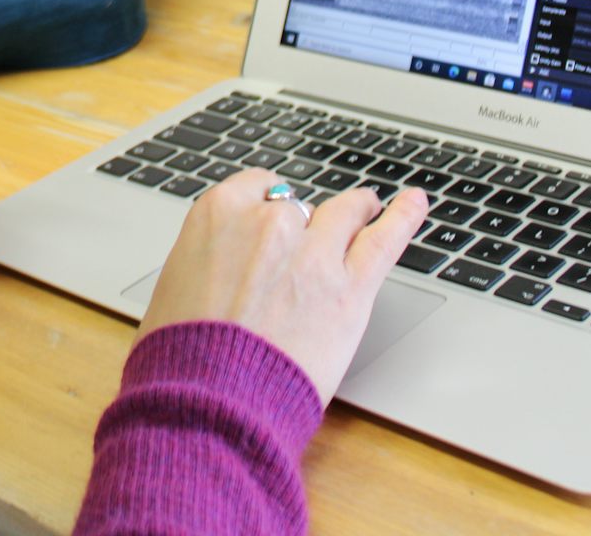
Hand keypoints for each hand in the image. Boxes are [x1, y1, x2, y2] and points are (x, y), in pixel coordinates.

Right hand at [137, 171, 428, 400]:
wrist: (208, 401)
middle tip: (303, 247)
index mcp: (218, 214)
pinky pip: (385, 239)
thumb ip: (209, 260)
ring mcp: (314, 251)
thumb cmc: (181, 354)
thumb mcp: (175, 287)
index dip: (266, 208)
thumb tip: (224, 266)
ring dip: (356, 210)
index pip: (256, 189)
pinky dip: (404, 217)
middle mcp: (268, 222)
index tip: (271, 220)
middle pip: (298, 208)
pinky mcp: (350, 288)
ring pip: (345, 213)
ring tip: (367, 209)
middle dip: (301, 226)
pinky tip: (415, 204)